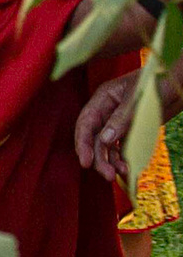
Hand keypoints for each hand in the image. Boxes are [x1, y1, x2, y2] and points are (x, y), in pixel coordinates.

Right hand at [76, 67, 181, 186]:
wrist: (179, 82)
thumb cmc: (160, 82)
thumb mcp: (139, 99)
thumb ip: (121, 119)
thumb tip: (103, 140)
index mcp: (104, 98)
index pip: (86, 123)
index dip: (83, 144)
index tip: (86, 162)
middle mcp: (107, 111)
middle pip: (95, 138)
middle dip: (99, 158)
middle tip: (107, 174)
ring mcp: (119, 122)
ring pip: (107, 145)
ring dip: (111, 161)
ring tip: (119, 173)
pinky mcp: (131, 130)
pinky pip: (121, 147)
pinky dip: (122, 158)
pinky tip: (127, 168)